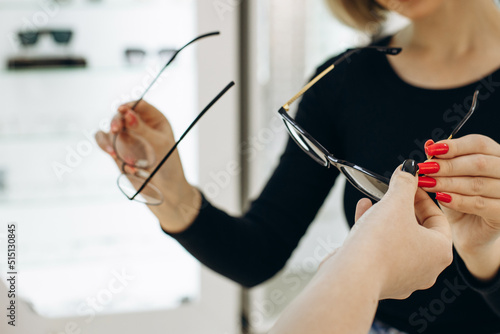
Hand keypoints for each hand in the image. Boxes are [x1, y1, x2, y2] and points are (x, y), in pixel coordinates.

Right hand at [95, 101, 200, 232]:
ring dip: (111, 139)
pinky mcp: (117, 151)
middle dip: (117, 122)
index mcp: (155, 120)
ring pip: (110, 129)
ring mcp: (127, 138)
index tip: (122, 110)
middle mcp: (139, 126)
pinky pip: (104, 142)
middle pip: (121, 116)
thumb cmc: (169, 166)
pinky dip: (105, 147)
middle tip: (116, 129)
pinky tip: (112, 154)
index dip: (129, 106)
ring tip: (115, 152)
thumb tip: (127, 114)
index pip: (139, 105)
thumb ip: (143, 130)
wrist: (165, 192)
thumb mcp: (160, 146)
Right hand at [270, 161, 452, 333]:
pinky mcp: (380, 281)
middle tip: (392, 192)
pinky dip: (373, 233)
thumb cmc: (380, 243)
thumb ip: (404, 183)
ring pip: (398, 241)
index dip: (421, 196)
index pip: (438, 217)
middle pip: (418, 230)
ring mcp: (403, 278)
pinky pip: (382, 252)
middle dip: (402, 208)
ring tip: (372, 200)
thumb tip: (409, 169)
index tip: (408, 184)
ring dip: (386, 218)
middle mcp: (426, 269)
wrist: (352, 277)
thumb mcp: (395, 203)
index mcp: (439, 251)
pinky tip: (362, 212)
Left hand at [419, 135, 499, 279]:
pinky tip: (440, 198)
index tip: (431, 150)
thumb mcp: (448, 177)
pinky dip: (457, 200)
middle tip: (425, 168)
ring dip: (448, 182)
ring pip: (477, 183)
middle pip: (479, 162)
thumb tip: (428, 144)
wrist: (468, 232)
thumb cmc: (459, 199)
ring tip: (427, 183)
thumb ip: (441, 161)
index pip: (479, 143)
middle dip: (448, 165)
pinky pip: (479, 204)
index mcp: (496, 156)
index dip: (454, 145)